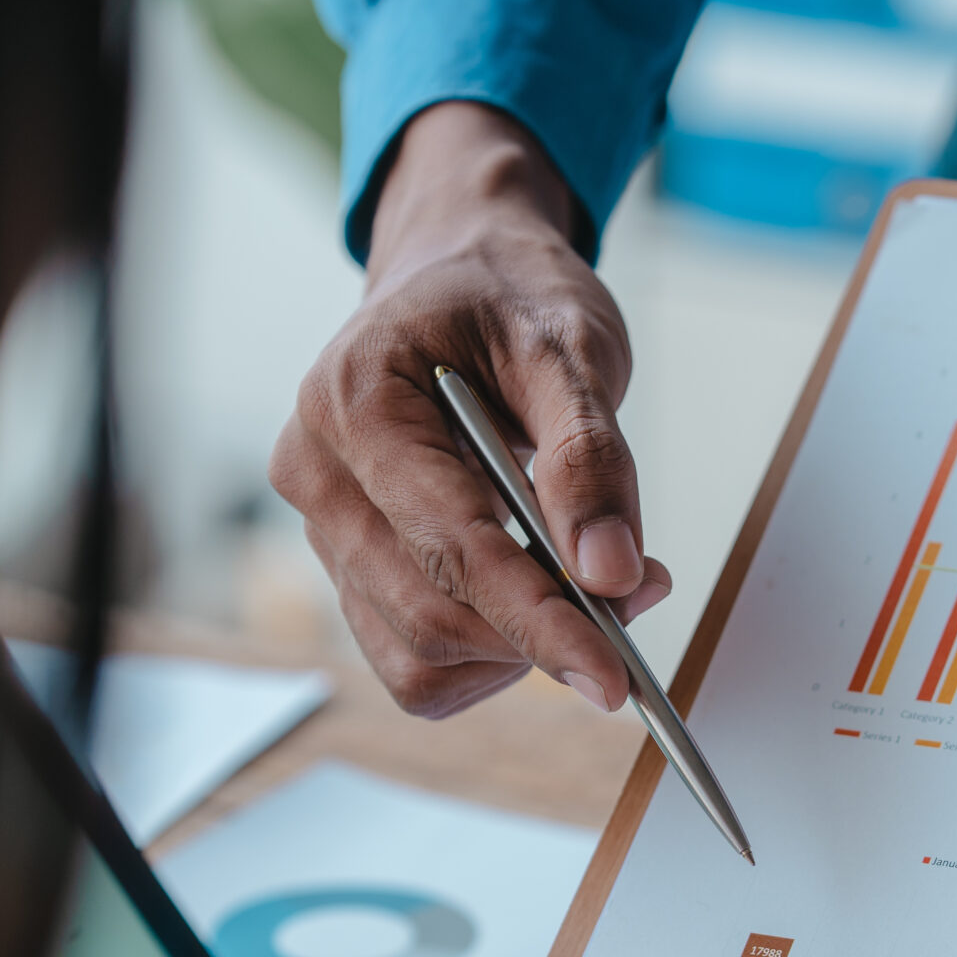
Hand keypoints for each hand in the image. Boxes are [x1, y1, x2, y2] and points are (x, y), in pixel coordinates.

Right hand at [269, 102, 670, 717]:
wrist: (458, 276)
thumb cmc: (507, 298)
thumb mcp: (570, 347)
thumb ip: (591, 457)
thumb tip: (611, 573)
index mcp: (354, 403)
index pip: (452, 547)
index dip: (538, 622)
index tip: (615, 679)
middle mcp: (317, 474)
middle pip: (429, 614)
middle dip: (542, 632)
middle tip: (640, 593)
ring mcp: (324, 528)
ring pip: (416, 654)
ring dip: (517, 652)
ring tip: (594, 587)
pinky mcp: (350, 566)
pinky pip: (411, 658)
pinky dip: (488, 656)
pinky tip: (540, 601)